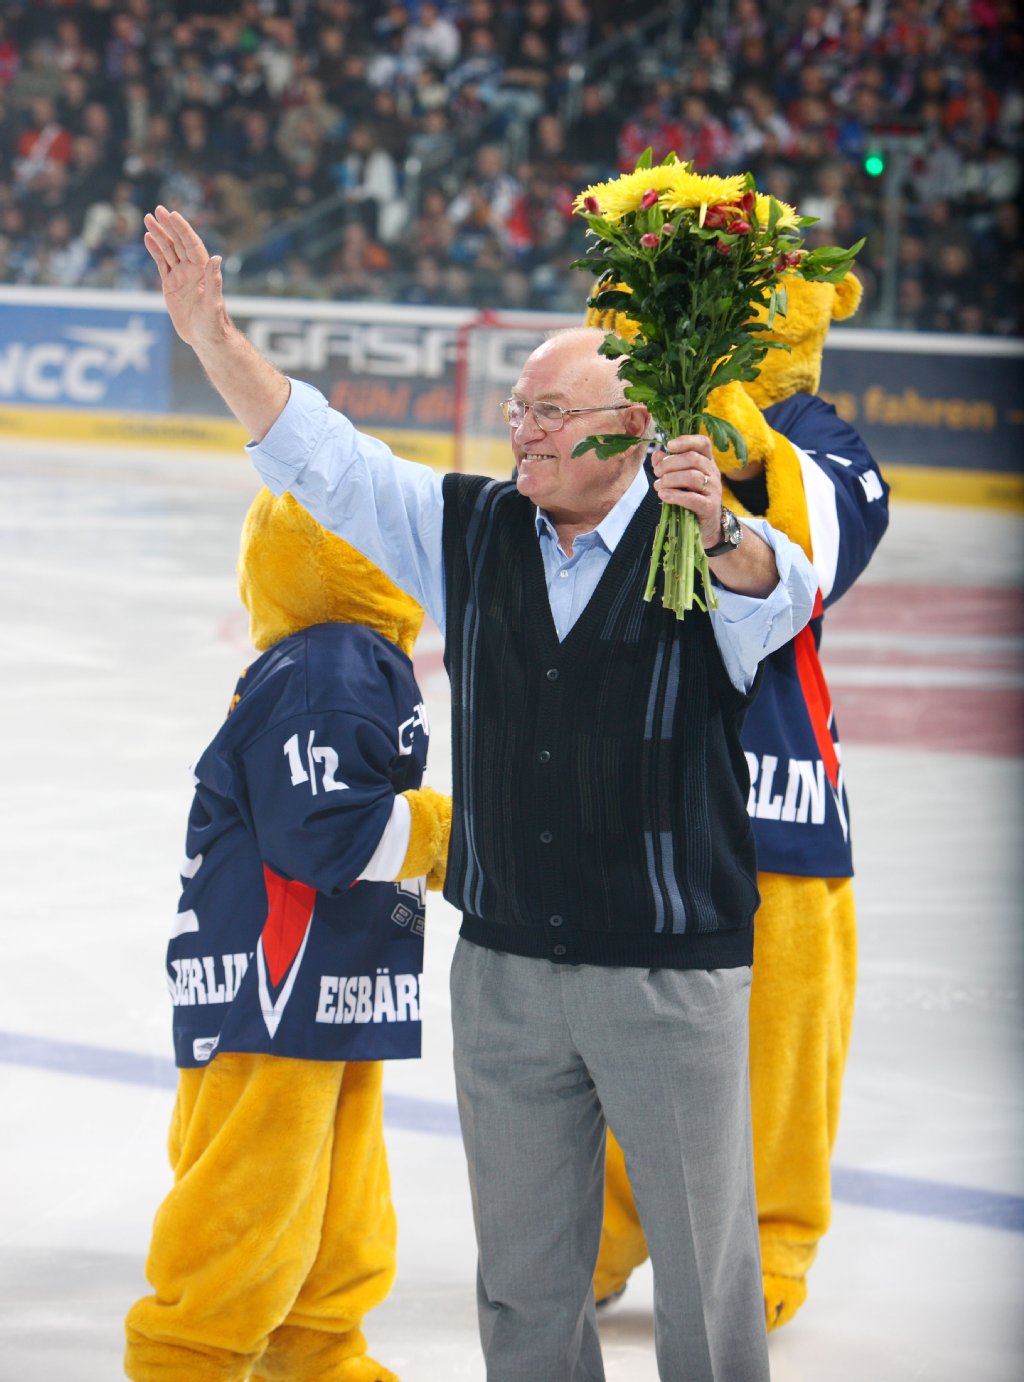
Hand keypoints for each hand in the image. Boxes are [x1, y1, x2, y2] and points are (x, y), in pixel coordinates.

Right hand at [143, 206, 227, 350]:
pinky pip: (162, 263)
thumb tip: (216, 258)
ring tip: (148, 219)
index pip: (191, 244)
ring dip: (159, 234)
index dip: (182, 229)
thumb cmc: (213, 323)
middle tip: (157, 210)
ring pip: (168, 250)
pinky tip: (148, 238)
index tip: (172, 214)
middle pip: (178, 243)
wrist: (206, 339)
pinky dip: (155, 250)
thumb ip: (213, 281)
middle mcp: (191, 270)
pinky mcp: (170, 285)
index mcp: (202, 270)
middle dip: (168, 226)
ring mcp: (180, 276)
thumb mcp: (213, 303)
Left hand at [651, 435, 723, 550]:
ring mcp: (713, 490)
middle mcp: (713, 473)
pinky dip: (674, 495)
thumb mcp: (679, 480)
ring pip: (692, 477)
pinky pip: (692, 498)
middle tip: (657, 472)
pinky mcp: (710, 507)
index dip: (686, 441)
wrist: (706, 526)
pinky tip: (663, 495)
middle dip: (669, 463)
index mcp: (707, 462)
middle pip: (693, 459)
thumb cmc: (690, 499)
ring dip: (670, 479)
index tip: (669, 445)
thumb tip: (656, 454)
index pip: (703, 443)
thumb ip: (667, 465)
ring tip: (658, 486)